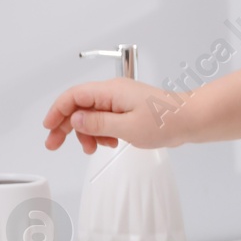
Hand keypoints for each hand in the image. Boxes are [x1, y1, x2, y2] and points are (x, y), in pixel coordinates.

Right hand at [41, 78, 188, 153]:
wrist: (191, 120)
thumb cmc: (165, 121)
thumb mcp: (127, 127)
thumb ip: (98, 124)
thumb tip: (75, 120)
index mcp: (111, 91)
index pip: (73, 96)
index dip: (57, 111)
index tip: (48, 128)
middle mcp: (114, 93)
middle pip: (79, 106)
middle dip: (65, 125)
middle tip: (55, 145)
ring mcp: (122, 101)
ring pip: (92, 115)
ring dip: (87, 132)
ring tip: (93, 148)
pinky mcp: (129, 110)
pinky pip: (106, 120)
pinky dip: (102, 132)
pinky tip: (110, 143)